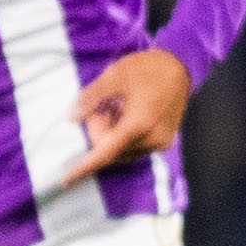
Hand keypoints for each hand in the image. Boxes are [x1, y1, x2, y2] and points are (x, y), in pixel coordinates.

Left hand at [63, 47, 193, 184]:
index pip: (105, 153)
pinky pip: (136, 146)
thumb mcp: (114, 75)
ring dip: (113, 134)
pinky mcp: (164, 140)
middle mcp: (151, 139)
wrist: (180, 66)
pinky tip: (128, 113)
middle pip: (112, 151)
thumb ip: (91, 98)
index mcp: (138, 125)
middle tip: (104, 107)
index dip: (84, 167)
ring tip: (117, 106)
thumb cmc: (148, 68)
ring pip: (124, 150)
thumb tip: (72, 117)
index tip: (66, 179)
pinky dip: (125, 135)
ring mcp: (160, 142)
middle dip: (101, 133)